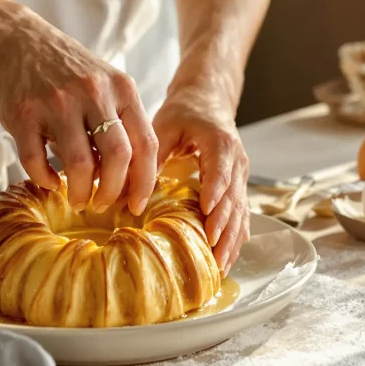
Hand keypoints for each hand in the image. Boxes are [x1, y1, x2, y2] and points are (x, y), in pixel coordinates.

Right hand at [0, 5, 157, 214]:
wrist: (19, 43)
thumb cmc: (70, 74)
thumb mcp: (106, 87)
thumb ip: (121, 125)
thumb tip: (128, 182)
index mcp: (122, 89)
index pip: (146, 143)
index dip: (145, 181)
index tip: (137, 205)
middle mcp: (93, 93)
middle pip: (118, 156)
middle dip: (112, 191)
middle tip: (103, 204)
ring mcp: (57, 102)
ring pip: (79, 163)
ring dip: (79, 192)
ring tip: (77, 199)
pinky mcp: (24, 113)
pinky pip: (36, 160)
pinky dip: (45, 179)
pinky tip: (50, 181)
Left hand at [154, 87, 249, 275]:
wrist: (208, 99)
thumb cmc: (185, 111)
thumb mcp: (164, 126)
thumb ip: (149, 157)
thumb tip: (124, 192)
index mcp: (220, 144)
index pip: (220, 173)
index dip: (215, 195)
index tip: (207, 217)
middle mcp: (237, 161)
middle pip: (234, 200)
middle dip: (224, 229)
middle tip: (212, 253)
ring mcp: (241, 176)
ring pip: (241, 212)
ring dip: (232, 239)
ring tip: (220, 265)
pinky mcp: (238, 186)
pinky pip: (240, 214)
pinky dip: (235, 236)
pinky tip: (228, 257)